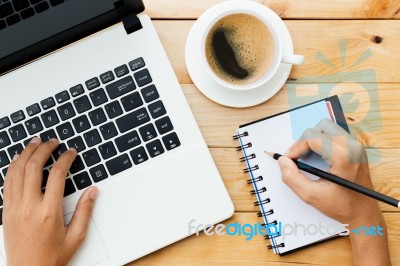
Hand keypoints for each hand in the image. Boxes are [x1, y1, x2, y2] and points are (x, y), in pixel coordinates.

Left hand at [3, 137, 97, 265]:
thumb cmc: (51, 257)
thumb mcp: (76, 236)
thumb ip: (85, 211)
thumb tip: (92, 191)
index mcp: (49, 212)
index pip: (57, 175)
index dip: (65, 159)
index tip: (71, 152)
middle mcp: (29, 207)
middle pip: (34, 167)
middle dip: (44, 149)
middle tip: (53, 141)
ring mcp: (14, 208)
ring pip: (16, 171)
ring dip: (26, 154)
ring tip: (35, 143)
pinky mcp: (6, 211)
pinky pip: (6, 183)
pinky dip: (12, 167)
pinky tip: (18, 160)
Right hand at [278, 118, 389, 265]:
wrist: (363, 214)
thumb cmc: (343, 206)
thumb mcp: (311, 195)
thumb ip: (292, 177)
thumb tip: (283, 161)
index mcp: (344, 156)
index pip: (312, 137)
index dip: (296, 147)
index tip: (289, 159)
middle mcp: (352, 147)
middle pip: (320, 127)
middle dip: (304, 141)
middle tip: (296, 157)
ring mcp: (356, 146)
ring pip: (328, 128)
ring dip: (313, 140)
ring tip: (306, 157)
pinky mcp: (355, 149)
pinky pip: (334, 135)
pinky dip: (322, 142)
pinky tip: (317, 157)